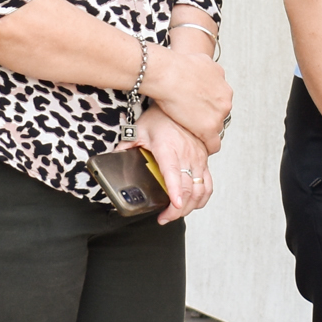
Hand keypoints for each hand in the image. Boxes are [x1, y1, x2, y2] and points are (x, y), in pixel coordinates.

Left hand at [135, 109, 212, 223]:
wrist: (181, 104)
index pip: (174, 173)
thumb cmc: (160, 117)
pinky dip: (202, 198)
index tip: (174, 205)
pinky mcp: (205, 161)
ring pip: (200, 190)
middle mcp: (187, 155)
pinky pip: (208, 184)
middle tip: (164, 217)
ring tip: (176, 213)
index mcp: (168, 149)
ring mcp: (198, 159)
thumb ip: (126, 145)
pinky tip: (192, 204)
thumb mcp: (138, 129)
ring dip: (190, 207)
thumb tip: (112, 157)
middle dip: (177, 209)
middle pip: (188, 189)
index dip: (175, 191)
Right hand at [145, 44, 232, 152]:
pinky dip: (208, 146)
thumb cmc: (177, 66)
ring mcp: (218, 115)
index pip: (220, 100)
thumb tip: (204, 67)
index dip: (208, 104)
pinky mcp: (209, 128)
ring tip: (192, 130)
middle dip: (208, 115)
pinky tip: (202, 147)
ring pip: (216, 127)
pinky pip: (213, 143)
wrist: (168, 74)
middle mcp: (225, 100)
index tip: (199, 107)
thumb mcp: (201, 60)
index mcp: (223, 85)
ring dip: (205, 128)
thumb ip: (207, 68)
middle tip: (193, 118)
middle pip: (219, 113)